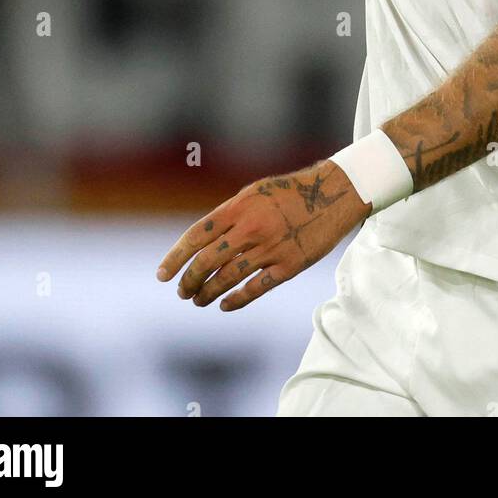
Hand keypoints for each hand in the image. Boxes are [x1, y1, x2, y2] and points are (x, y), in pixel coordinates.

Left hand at [155, 158, 370, 311]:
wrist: (335, 193)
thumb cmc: (290, 192)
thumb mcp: (255, 192)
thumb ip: (230, 214)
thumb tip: (203, 240)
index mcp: (240, 206)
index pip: (197, 235)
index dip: (176, 257)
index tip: (162, 275)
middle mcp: (252, 228)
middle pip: (208, 261)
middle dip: (189, 280)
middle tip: (182, 291)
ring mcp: (271, 248)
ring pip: (228, 279)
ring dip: (207, 293)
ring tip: (197, 300)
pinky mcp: (290, 265)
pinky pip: (256, 288)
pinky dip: (236, 300)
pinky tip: (224, 305)